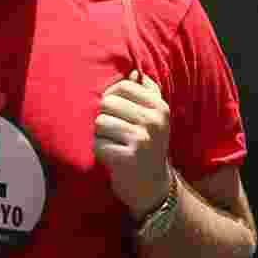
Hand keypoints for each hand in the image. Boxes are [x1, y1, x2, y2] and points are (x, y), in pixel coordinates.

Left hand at [93, 69, 171, 217]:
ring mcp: (142, 140)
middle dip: (104, 117)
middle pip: (107, 103)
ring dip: (100, 135)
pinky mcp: (128, 159)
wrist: (153, 187)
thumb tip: (132, 71)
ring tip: (113, 144)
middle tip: (114, 133)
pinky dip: (99, 151)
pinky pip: (97, 144)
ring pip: (99, 123)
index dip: (110, 96)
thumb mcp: (155, 118)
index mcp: (160, 107)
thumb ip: (146, 92)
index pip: (122, 86)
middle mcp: (153, 122)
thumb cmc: (148, 145)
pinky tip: (111, 158)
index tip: (113, 111)